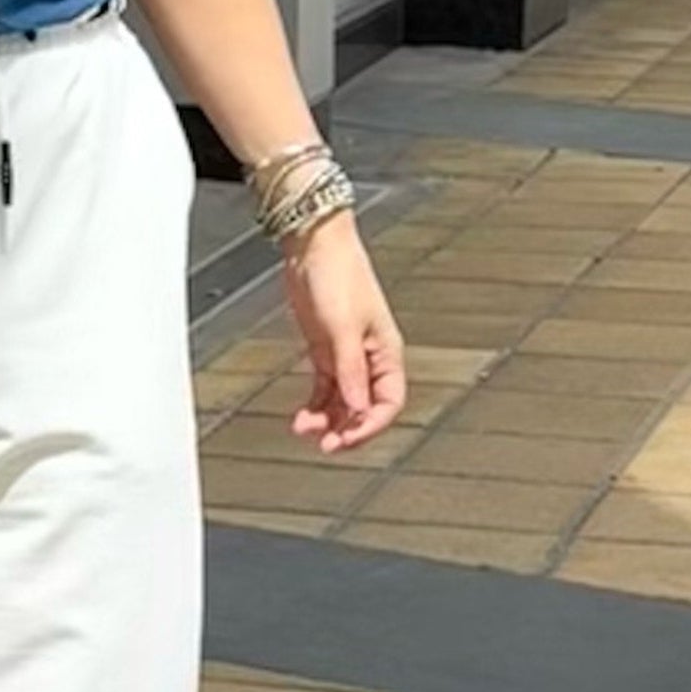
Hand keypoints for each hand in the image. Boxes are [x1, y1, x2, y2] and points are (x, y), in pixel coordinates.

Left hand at [285, 221, 407, 451]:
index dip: (370, 425)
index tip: (346, 438)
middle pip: (365, 407)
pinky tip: (302, 417)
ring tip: (304, 430)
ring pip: (342, 401)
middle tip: (326, 445)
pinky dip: (314, 405)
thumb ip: (350, 370)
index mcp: (386, 352)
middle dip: (347, 428)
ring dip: (327, 419)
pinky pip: (324, 388)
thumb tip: (357, 408)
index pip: (388, 402)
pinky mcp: (325, 350)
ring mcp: (346, 355)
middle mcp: (369, 358)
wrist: (313, 246)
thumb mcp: (343, 327)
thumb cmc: (338, 275)